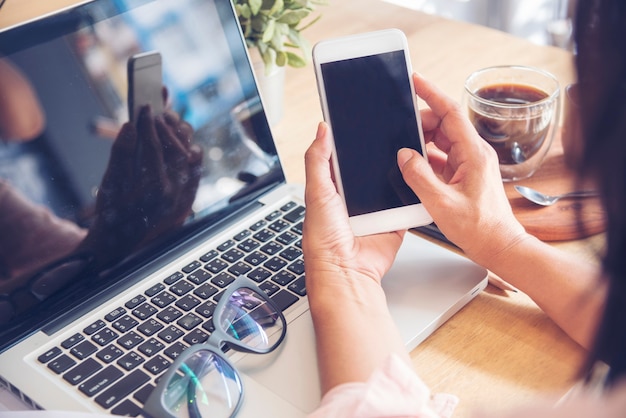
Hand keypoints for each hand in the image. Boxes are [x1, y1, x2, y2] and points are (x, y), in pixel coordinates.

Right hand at [80, 106, 202, 267]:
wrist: (119, 246)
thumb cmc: (111, 214)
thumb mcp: (110, 182)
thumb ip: (121, 152)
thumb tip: (130, 126)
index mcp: (154, 187)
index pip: (155, 146)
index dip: (149, 124)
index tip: (144, 107)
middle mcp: (174, 192)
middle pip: (179, 149)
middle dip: (168, 127)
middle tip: (156, 112)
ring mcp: (183, 196)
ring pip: (191, 158)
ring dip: (181, 138)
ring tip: (168, 123)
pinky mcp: (186, 199)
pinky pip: (195, 171)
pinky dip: (189, 154)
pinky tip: (181, 143)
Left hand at [302, 122, 403, 296]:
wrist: (346, 271)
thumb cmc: (323, 239)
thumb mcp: (316, 192)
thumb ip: (318, 160)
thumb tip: (322, 130)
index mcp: (333, 189)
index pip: (343, 158)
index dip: (351, 141)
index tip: (363, 123)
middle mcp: (354, 198)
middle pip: (371, 168)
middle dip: (380, 156)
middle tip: (391, 136)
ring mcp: (375, 210)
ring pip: (392, 183)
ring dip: (398, 174)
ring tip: (406, 156)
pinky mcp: (394, 221)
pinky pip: (407, 204)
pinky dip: (412, 196)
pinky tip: (416, 181)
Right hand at [397, 73, 525, 264]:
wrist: (499, 246)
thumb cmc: (479, 228)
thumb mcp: (441, 202)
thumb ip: (419, 176)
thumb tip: (404, 155)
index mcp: (473, 153)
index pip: (450, 113)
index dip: (431, 93)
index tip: (415, 80)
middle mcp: (474, 154)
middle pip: (444, 125)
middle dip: (421, 122)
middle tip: (398, 127)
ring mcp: (470, 164)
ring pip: (443, 141)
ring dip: (423, 142)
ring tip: (403, 147)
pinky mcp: (465, 175)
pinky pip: (443, 158)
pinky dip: (427, 158)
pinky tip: (413, 166)